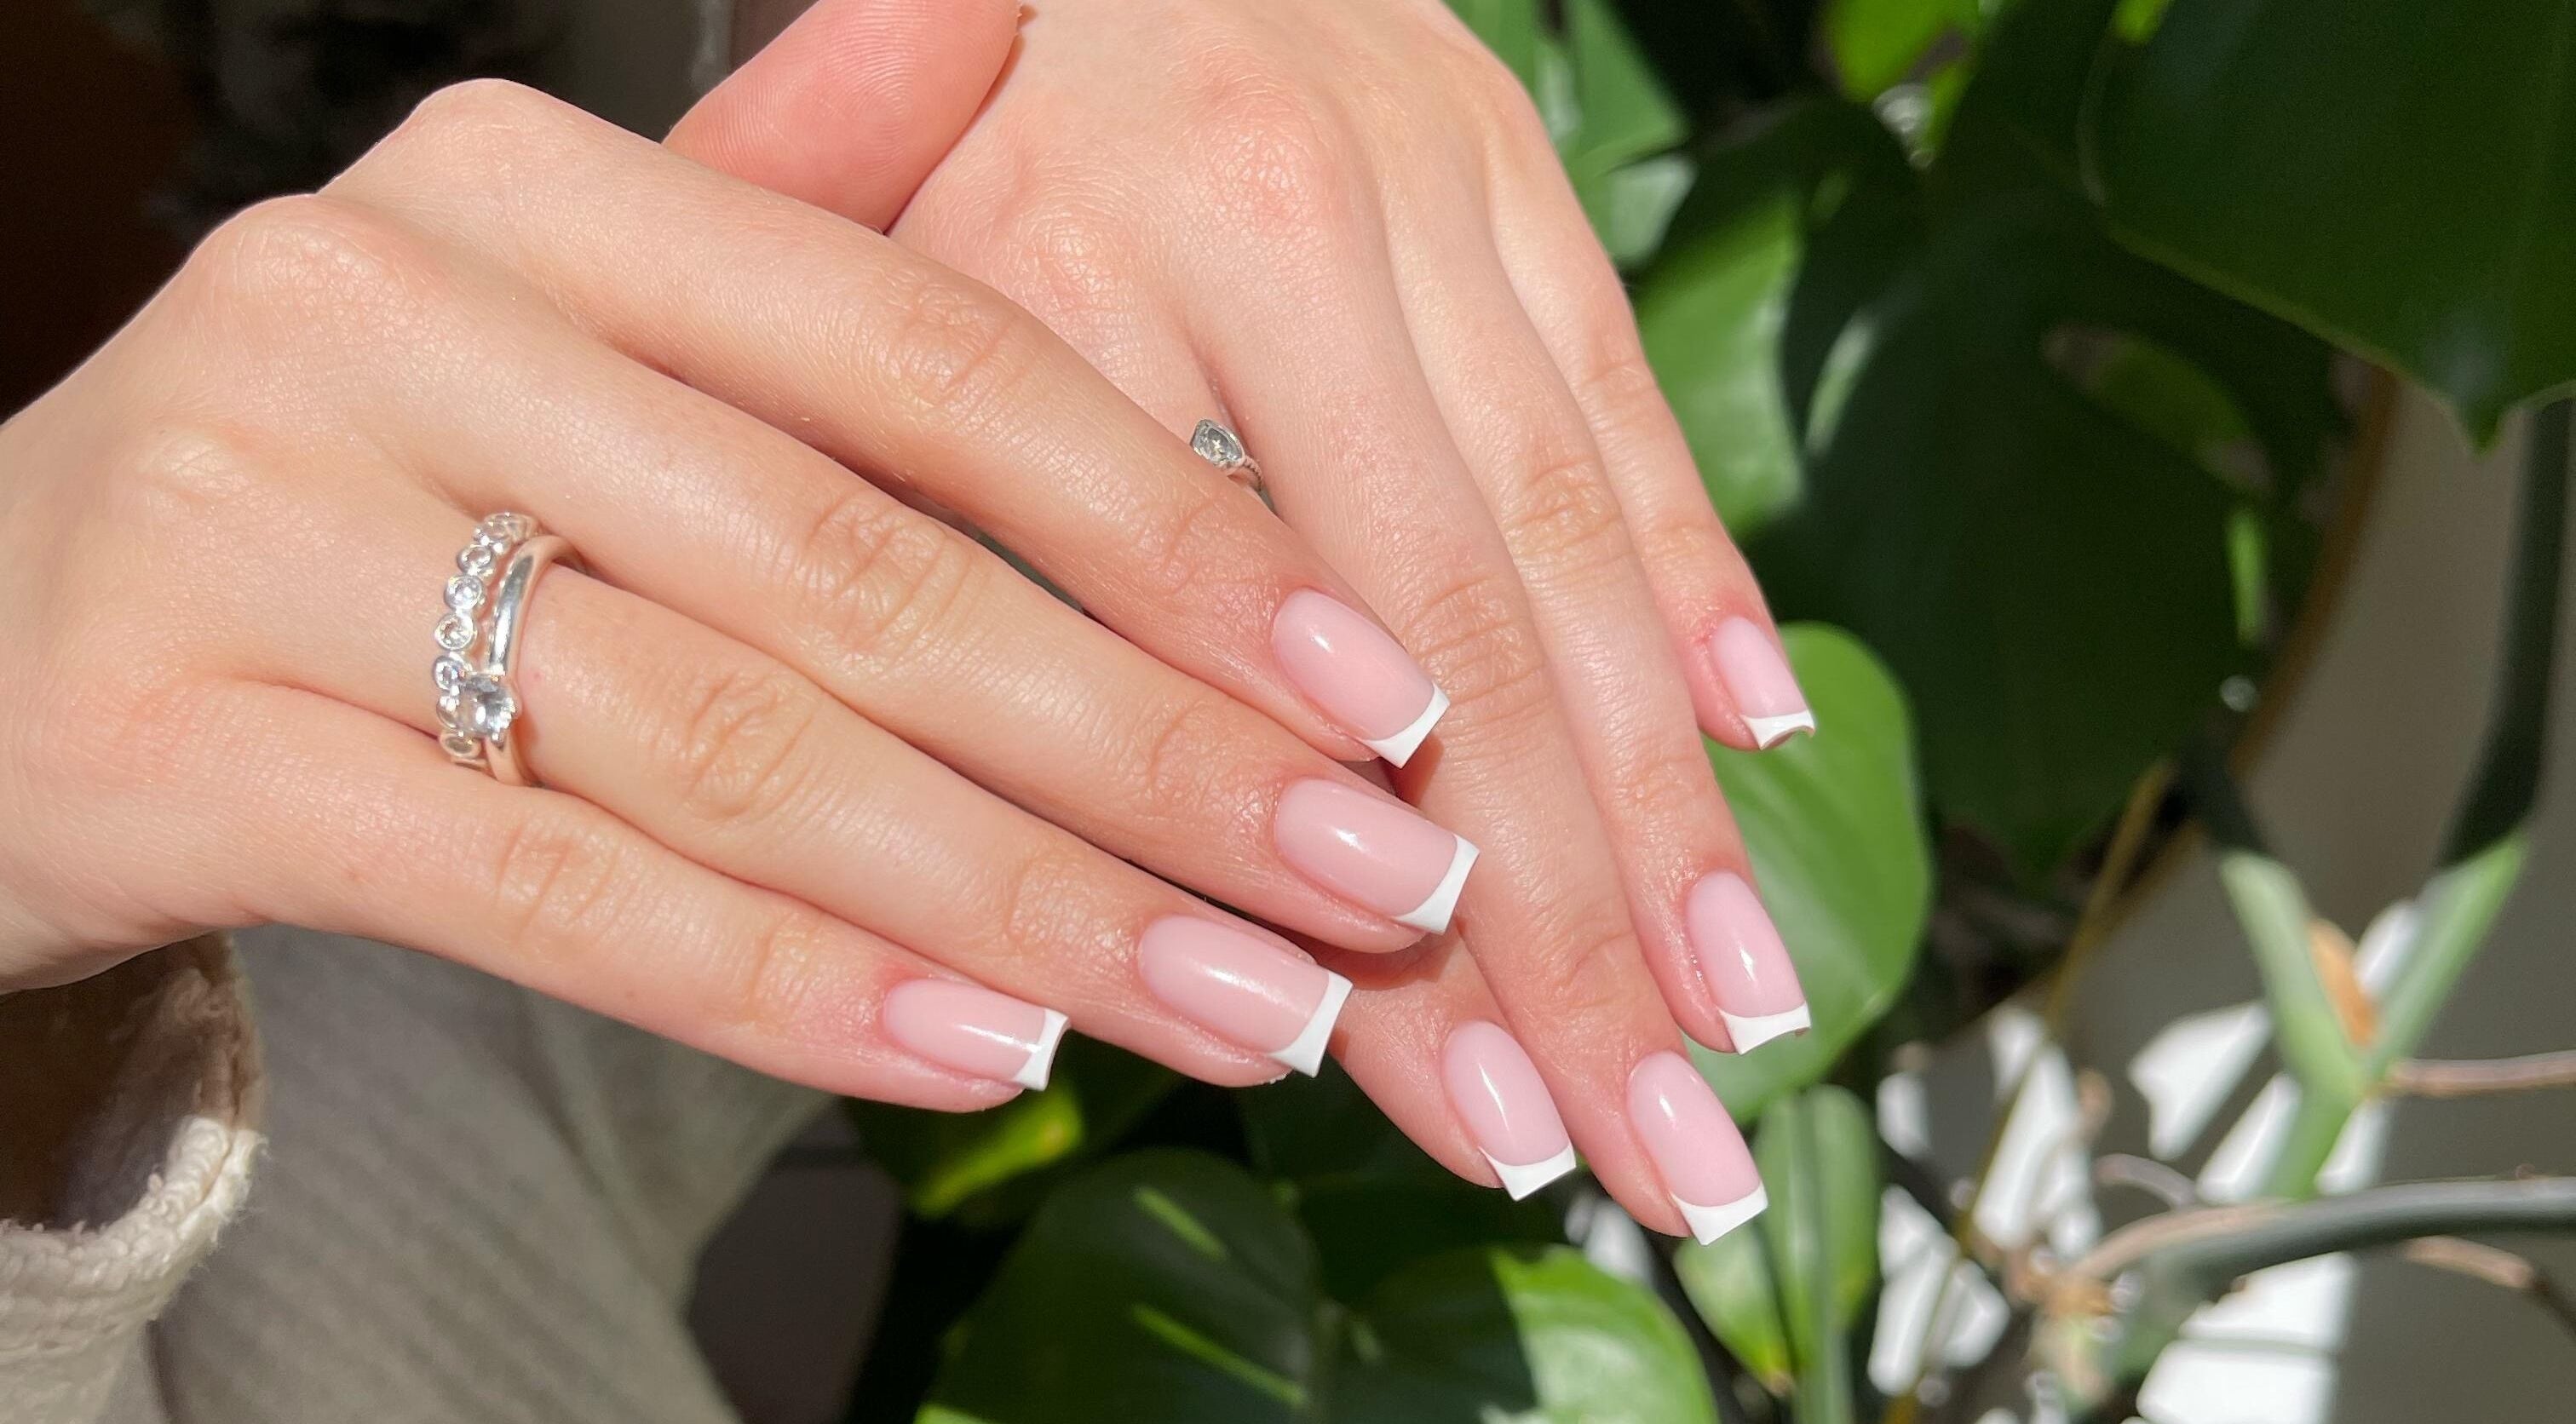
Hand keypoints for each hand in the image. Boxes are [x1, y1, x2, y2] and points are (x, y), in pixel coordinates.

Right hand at [0, 58, 1487, 1109]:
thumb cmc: (351, 486)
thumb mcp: (558, 314)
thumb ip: (789, 195)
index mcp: (525, 190)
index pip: (928, 360)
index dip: (1175, 539)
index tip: (1385, 685)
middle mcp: (382, 309)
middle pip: (869, 573)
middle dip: (1161, 755)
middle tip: (1389, 882)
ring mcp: (249, 520)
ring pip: (739, 745)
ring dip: (1033, 899)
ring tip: (1252, 1006)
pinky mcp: (159, 739)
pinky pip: (549, 888)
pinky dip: (793, 987)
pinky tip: (994, 1056)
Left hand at [679, 0, 1801, 1238]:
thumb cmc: (931, 117)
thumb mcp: (843, 307)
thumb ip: (922, 548)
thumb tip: (1051, 873)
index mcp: (1074, 255)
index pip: (1238, 654)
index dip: (1349, 894)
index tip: (1434, 1094)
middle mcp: (1290, 210)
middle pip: (1454, 633)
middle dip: (1568, 922)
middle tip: (1650, 1145)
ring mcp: (1440, 189)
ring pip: (1574, 541)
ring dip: (1669, 802)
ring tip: (1732, 1019)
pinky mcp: (1525, 182)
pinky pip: (1627, 411)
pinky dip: (1698, 594)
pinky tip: (1752, 751)